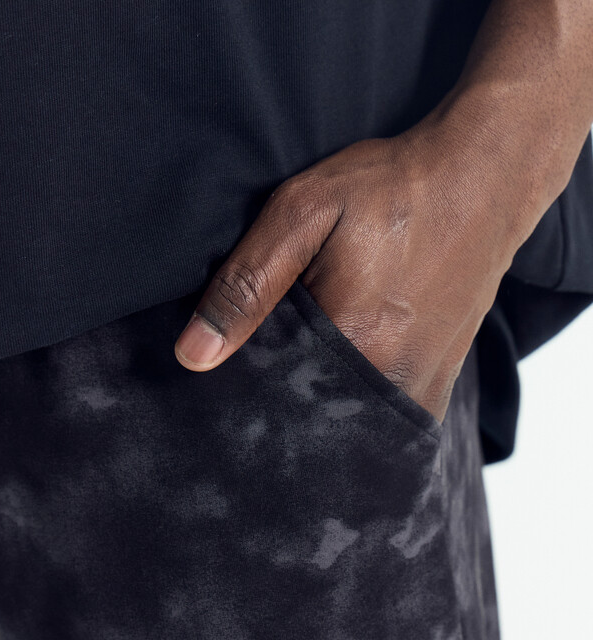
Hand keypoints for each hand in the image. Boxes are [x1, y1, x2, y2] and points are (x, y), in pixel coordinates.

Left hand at [174, 111, 530, 423]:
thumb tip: (193, 356)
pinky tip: (347, 366)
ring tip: (312, 358)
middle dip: (281, 402)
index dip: (243, 391)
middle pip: (311, 421)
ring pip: (348, 422)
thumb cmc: (392, 188)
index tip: (230, 375)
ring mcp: (421, 389)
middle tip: (276, 355)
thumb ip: (246, 284)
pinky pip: (382, 415)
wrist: (484, 179)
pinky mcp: (438, 382)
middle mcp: (391, 382)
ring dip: (321, 403)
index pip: (271, 401)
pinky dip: (356, 401)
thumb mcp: (303, 212)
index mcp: (352, 345)